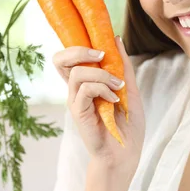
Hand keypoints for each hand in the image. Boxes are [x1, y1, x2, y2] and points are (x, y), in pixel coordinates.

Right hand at [52, 36, 144, 170]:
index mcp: (86, 81)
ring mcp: (75, 100)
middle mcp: (76, 89)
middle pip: (59, 59)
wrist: (126, 152)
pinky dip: (103, 89)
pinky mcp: (77, 111)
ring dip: (102, 74)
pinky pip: (85, 89)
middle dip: (79, 50)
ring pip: (77, 72)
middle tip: (101, 56)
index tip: (102, 46)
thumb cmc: (127, 124)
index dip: (78, 44)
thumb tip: (116, 38)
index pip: (69, 56)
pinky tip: (114, 100)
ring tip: (118, 86)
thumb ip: (123, 64)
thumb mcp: (129, 87)